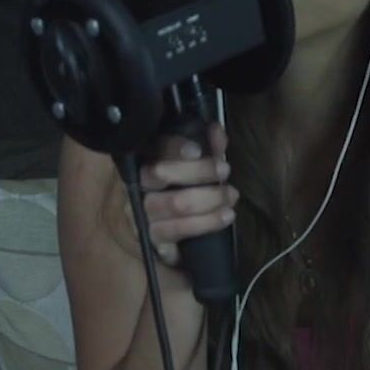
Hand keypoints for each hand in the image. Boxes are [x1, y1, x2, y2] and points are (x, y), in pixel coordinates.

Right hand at [122, 121, 235, 272]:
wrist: (149, 230)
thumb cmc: (175, 191)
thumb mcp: (192, 166)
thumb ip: (206, 147)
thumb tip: (216, 131)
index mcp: (146, 160)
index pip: (156, 147)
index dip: (175, 147)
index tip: (197, 150)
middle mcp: (138, 185)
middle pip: (161, 173)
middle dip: (198, 171)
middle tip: (224, 170)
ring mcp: (142, 212)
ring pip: (174, 203)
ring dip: (209, 199)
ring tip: (231, 196)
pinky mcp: (152, 237)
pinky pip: (177, 232)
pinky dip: (205, 223)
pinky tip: (224, 217)